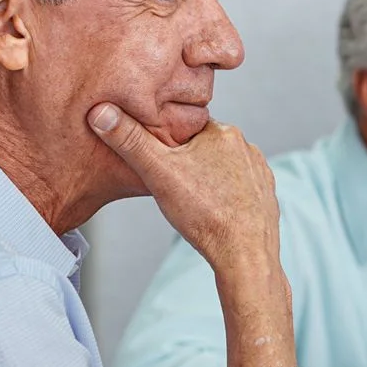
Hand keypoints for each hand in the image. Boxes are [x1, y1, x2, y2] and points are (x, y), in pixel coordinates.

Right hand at [89, 103, 278, 273]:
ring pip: (220, 168)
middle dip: (185, 162)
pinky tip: (212, 210)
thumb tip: (101, 112)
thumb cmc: (204, 213)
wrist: (245, 254)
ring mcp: (259, 171)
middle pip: (203, 147)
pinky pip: (237, 188)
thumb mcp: (158, 173)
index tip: (156, 160)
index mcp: (221, 132)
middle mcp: (246, 146)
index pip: (184, 127)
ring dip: (205, 179)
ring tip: (191, 201)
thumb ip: (130, 141)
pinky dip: (223, 196)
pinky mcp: (265, 194)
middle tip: (171, 184)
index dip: (165, 143)